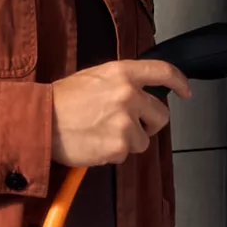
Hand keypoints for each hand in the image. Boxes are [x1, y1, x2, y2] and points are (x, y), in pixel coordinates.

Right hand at [50, 60, 191, 166]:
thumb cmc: (62, 99)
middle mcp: (129, 94)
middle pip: (161, 115)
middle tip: (126, 125)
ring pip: (144, 139)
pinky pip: (126, 154)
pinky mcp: (119, 146)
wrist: (39, 121)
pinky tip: (95, 144)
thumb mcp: (94, 77)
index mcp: (123, 73)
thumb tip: (141, 92)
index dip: (179, 82)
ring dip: (128, 141)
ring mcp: (126, 122)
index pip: (163, 72)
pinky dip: (113, 153)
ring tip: (101, 134)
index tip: (186, 91)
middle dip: (148, 124)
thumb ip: (122, 82)